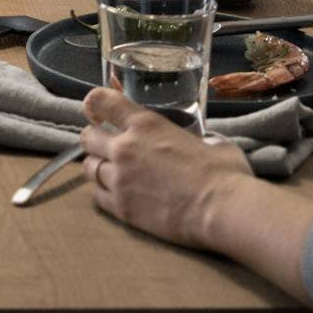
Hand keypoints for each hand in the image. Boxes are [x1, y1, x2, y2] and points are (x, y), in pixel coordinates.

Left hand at [79, 87, 254, 247]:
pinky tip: (120, 196)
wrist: (222, 210)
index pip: (103, 102)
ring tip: (113, 173)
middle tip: (107, 147)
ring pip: (88, 168)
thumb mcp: (212, 142)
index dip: (95, 104)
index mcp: (145, 124)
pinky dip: (105, 194)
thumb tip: (205, 144)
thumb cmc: (225, 173)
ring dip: (98, 167)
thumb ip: (199, 139)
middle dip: (95, 140)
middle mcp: (125, 148)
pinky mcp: (122, 208)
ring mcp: (120, 179)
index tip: (96, 110)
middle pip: (87, 137)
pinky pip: (98, 197)